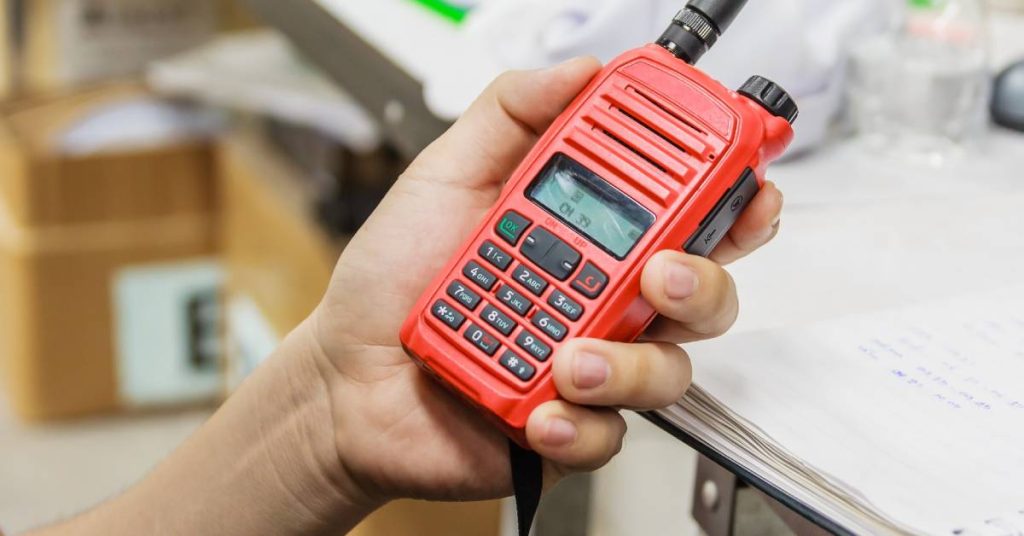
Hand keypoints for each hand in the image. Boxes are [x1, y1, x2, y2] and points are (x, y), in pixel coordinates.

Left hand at [310, 58, 783, 506]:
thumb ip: (510, 117)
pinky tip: (540, 409)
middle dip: (701, 280)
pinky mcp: (569, 426)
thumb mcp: (444, 177)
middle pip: (704, 291)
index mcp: (589, 236)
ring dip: (628, 362)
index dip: (731, 196)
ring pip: (668, 369)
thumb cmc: (394, 281)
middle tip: (661, 270)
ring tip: (568, 355)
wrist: (346, 377)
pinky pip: (608, 434)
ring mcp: (590, 366)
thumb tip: (577, 71)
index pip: (684, 212)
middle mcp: (603, 300)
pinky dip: (579, 424)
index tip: (744, 178)